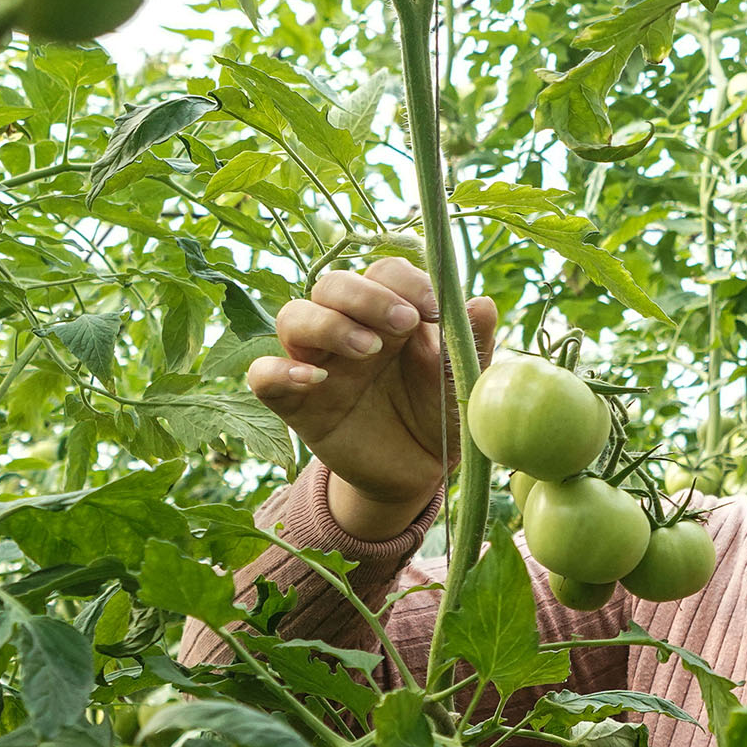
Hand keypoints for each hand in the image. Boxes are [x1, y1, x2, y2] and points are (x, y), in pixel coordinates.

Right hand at [246, 255, 495, 538]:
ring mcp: (317, 362)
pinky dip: (279, 370)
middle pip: (332, 284)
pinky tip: (316, 380)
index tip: (434, 309)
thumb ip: (470, 343)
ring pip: (293, 317)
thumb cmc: (440, 413)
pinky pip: (263, 375)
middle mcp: (348, 328)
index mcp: (389, 313)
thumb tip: (482, 303)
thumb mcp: (462, 380)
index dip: (405, 281)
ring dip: (328, 324)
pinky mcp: (295, 402)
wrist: (418, 472)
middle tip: (405, 324)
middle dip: (366, 296)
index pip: (382, 273)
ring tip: (369, 350)